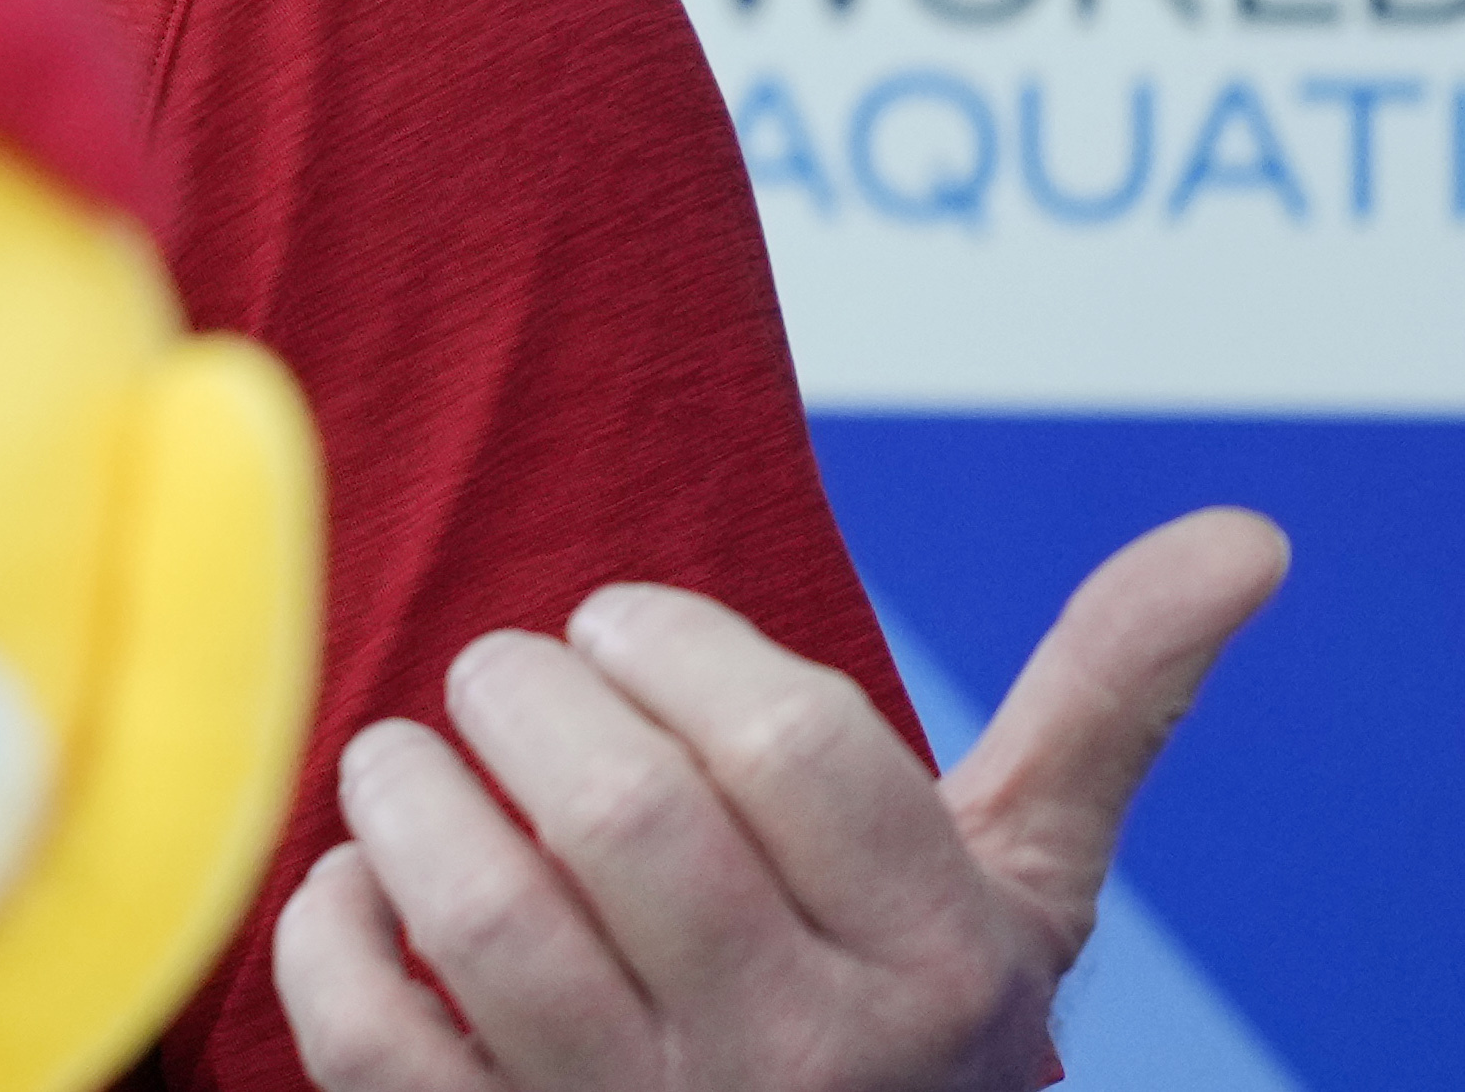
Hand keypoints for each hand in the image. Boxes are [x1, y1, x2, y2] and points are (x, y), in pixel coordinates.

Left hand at [271, 507, 1287, 1091]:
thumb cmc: (903, 1021)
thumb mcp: (1019, 888)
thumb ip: (1100, 709)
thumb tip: (1243, 534)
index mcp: (934, 970)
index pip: (790, 744)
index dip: (668, 640)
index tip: (616, 625)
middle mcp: (801, 1061)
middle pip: (622, 809)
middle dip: (523, 690)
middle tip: (508, 676)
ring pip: (482, 913)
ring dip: (410, 792)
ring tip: (418, 759)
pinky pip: (369, 1029)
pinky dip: (331, 929)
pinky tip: (364, 890)